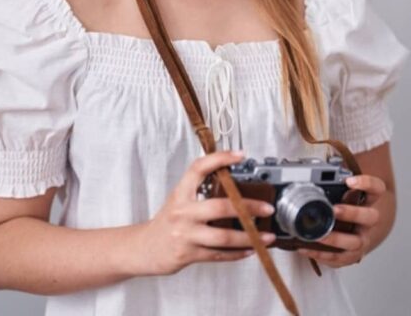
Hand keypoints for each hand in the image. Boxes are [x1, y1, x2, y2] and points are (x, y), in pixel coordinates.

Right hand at [130, 151, 276, 275]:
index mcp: (180, 193)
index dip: (220, 159)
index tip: (240, 155)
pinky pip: (219, 255)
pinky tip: (250, 249)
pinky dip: (238, 253)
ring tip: (266, 236)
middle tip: (267, 207)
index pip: (199, 169)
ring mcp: (185, 234)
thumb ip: (201, 194)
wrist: (144, 248)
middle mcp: (182, 212)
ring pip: (224, 236)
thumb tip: (235, 189)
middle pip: (220, 207)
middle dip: (249, 207)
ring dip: (250, 237)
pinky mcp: (188, 254)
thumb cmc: (166, 223)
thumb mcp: (179, 201)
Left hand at [297, 174, 386, 268]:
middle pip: (370, 217)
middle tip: (334, 210)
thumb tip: (305, 172)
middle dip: (352, 213)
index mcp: (368, 201)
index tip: (349, 180)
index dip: (366, 183)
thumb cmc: (344, 209)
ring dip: (337, 239)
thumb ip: (331, 184)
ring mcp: (362, 239)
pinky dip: (322, 255)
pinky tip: (306, 248)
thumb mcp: (341, 194)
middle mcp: (368, 222)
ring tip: (320, 236)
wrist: (355, 232)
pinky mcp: (351, 255)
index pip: (376, 188)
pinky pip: (340, 258)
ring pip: (356, 242)